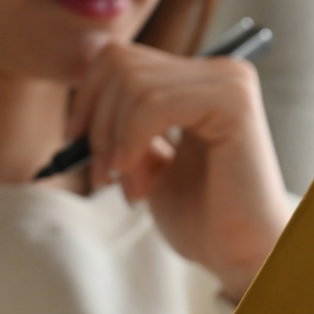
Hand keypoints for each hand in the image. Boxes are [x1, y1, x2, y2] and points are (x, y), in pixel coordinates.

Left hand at [65, 39, 290, 299]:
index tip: (74, 143)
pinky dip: (131, 143)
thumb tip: (83, 85)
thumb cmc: (200, 217)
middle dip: (97, 122)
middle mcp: (221, 72)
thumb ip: (126, 120)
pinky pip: (153, 104)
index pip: (122, 57)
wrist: (239, 256)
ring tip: (130, 189)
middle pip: (121, 64)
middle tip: (104, 175)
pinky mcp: (234, 105)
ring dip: (115, 143)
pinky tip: (138, 184)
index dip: (87, 96)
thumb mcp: (147, 159)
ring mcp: (230, 84)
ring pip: (133, 84)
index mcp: (202, 80)